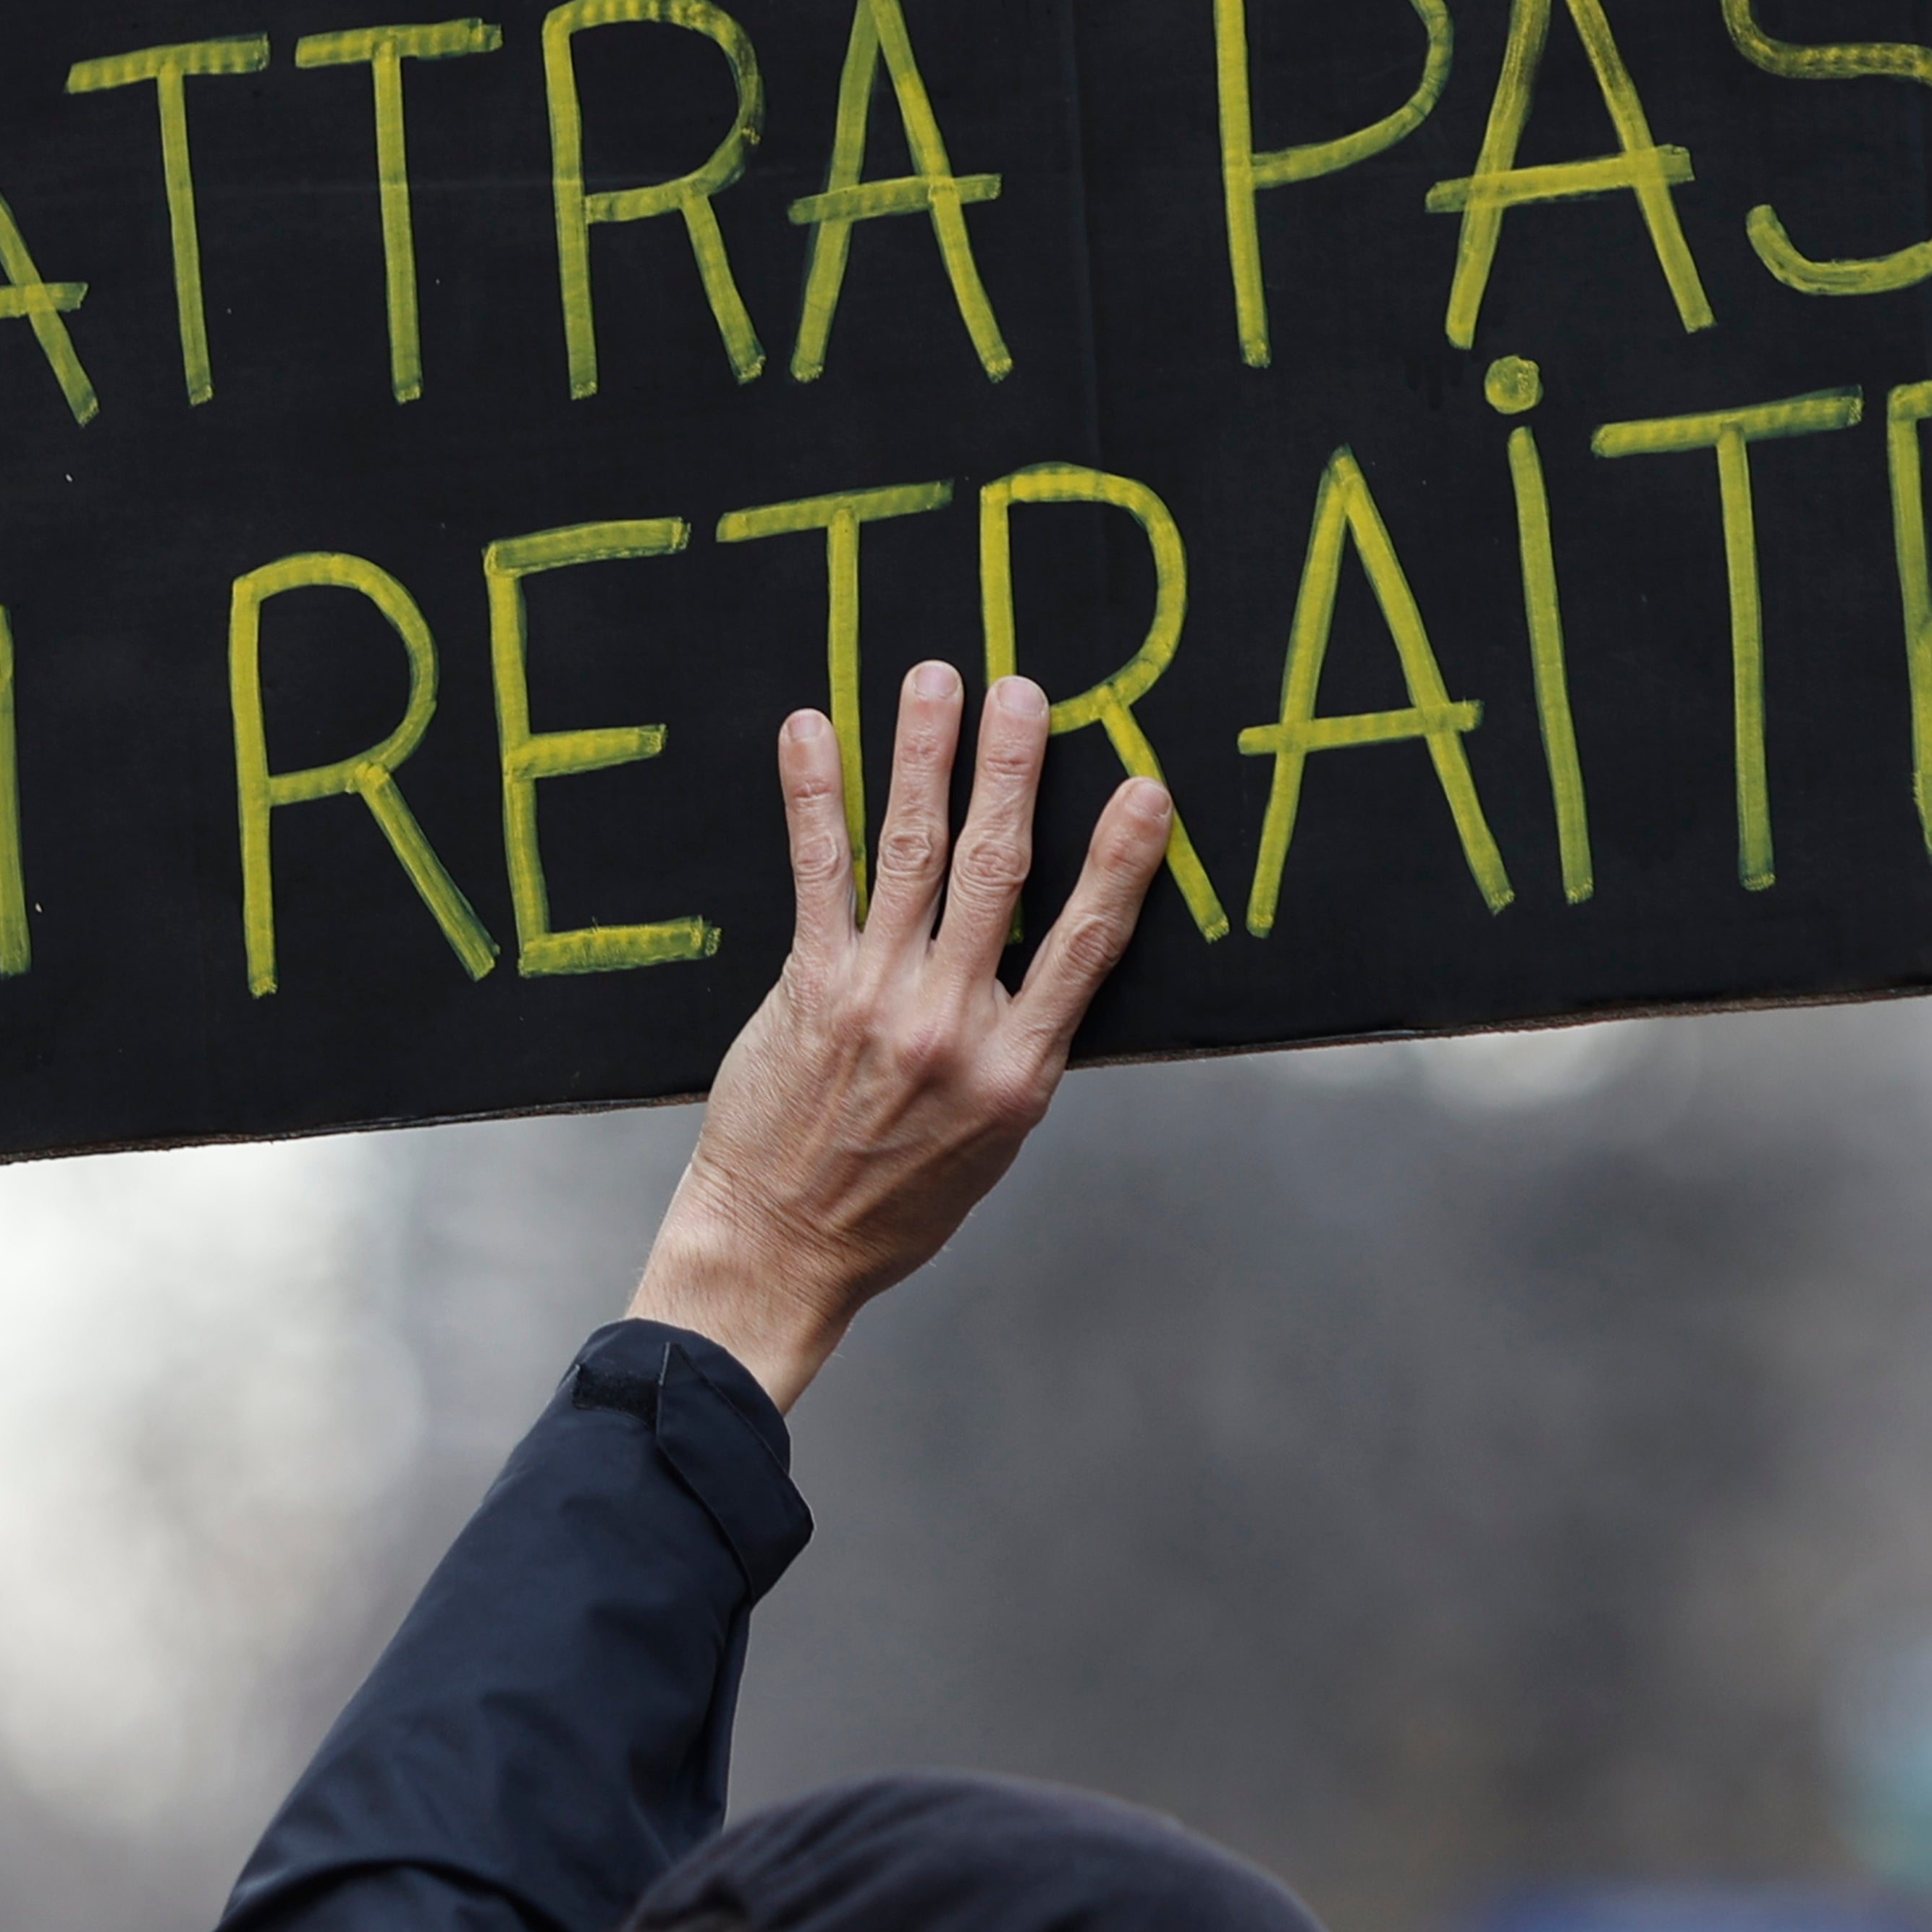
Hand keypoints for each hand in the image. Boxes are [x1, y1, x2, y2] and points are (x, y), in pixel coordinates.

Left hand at [625, 662, 1175, 1411]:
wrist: (786, 1250)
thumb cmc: (893, 1203)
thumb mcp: (991, 1143)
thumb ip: (1019, 1050)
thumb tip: (1046, 969)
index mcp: (1018, 1069)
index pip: (1086, 943)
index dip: (1120, 862)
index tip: (1145, 791)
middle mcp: (954, 1024)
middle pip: (999, 871)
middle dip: (1012, 770)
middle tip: (1024, 691)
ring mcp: (877, 1000)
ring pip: (913, 853)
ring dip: (924, 755)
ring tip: (935, 681)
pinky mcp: (808, 988)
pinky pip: (819, 874)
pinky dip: (814, 796)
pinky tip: (811, 733)